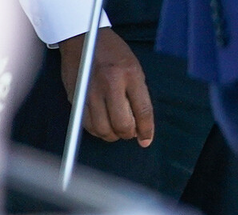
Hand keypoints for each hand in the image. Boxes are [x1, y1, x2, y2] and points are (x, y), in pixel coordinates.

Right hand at [59, 28, 153, 146]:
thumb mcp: (134, 69)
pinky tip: (102, 124)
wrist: (81, 36)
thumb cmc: (112, 53)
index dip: (146, 131)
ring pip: (103, 129)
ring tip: (115, 129)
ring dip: (112, 135)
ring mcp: (89, 90)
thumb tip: (141, 127)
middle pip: (121, 125)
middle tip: (129, 131)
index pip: (142, 112)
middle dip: (128, 134)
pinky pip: (86, 123)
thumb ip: (139, 97)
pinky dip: (96, 130)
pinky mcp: (75, 95)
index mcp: (129, 75)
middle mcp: (109, 84)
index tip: (146, 140)